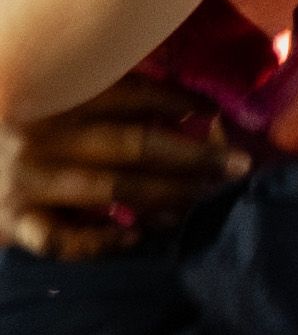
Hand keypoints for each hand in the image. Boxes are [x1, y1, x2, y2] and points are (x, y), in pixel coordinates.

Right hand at [1, 75, 245, 257]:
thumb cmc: (6, 124)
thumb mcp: (41, 96)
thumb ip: (95, 93)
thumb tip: (184, 103)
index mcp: (49, 95)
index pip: (129, 94)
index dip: (178, 100)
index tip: (212, 110)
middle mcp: (38, 136)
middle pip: (135, 145)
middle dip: (194, 156)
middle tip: (238, 164)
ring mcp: (25, 181)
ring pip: (115, 189)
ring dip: (167, 196)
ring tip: (203, 198)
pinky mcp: (15, 222)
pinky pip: (66, 240)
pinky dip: (104, 242)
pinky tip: (134, 237)